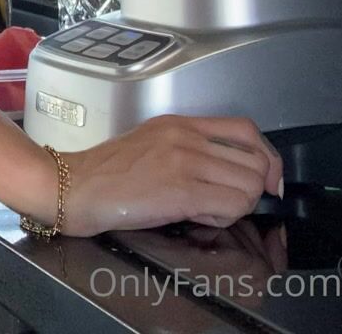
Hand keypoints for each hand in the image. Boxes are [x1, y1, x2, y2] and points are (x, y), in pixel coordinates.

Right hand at [51, 115, 283, 234]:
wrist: (74, 186)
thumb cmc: (105, 172)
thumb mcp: (150, 143)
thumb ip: (188, 149)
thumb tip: (223, 173)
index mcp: (180, 124)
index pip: (246, 130)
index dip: (267, 157)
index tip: (267, 178)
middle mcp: (188, 138)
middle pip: (255, 162)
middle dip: (252, 189)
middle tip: (227, 202)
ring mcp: (186, 163)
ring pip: (250, 186)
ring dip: (238, 205)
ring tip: (207, 210)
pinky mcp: (182, 192)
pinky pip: (232, 206)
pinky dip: (224, 218)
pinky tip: (198, 218)